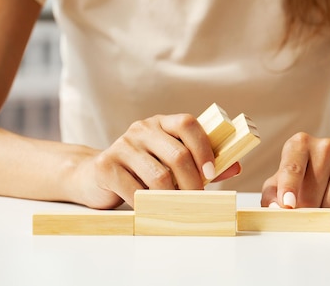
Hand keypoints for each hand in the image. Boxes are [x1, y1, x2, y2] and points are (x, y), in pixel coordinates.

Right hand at [75, 113, 240, 208]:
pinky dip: (148, 204)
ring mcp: (122, 145)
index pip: (188, 124)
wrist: (94, 175)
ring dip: (172, 197)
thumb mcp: (172, 162)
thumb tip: (236, 166)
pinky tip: (150, 207)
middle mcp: (142, 129)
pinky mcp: (106, 165)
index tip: (212, 173)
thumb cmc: (142, 169)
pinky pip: (136, 190)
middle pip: (177, 154)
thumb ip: (203, 163)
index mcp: (162, 122)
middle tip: (197, 200)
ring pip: (159, 176)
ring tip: (175, 206)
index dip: (204, 148)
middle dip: (192, 182)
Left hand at [261, 132, 329, 208]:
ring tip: (321, 202)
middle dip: (304, 210)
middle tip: (303, 208)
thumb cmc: (302, 176)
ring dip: (323, 212)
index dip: (289, 187)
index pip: (292, 168)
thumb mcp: (279, 182)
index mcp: (298, 144)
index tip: (288, 204)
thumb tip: (276, 208)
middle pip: (311, 193)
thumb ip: (271, 195)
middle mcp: (323, 146)